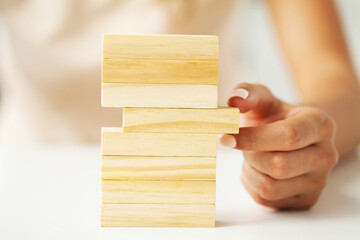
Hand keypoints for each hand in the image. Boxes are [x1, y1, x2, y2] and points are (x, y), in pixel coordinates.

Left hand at [219, 83, 338, 209]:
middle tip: (243, 144)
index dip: (252, 138)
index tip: (225, 135)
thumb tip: (233, 101)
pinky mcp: (306, 200)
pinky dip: (251, 184)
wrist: (293, 136)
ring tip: (252, 155)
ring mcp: (318, 181)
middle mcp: (326, 155)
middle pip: (279, 166)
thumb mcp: (263, 99)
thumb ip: (247, 93)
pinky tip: (256, 169)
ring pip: (270, 188)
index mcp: (320, 125)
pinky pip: (266, 200)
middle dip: (250, 155)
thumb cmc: (275, 117)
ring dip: (249, 171)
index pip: (288, 136)